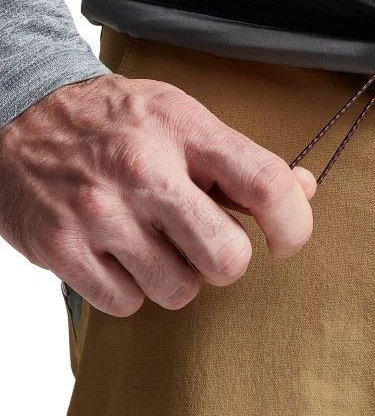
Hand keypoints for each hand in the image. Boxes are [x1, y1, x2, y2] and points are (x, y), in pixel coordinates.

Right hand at [0, 73, 316, 316]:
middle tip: (208, 243)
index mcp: (183, 131)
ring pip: (178, 291)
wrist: (17, 111)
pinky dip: (130, 289)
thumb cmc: (114, 119)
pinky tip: (120, 255)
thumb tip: (304, 189)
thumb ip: (241, 159)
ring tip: (154, 243)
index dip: (293, 224)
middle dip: (227, 261)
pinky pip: (126, 304)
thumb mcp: (183, 117)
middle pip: (227, 258)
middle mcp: (142, 171)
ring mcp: (97, 213)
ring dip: (176, 277)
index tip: (287, 239)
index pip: (266, 185)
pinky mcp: (59, 248)